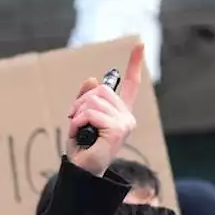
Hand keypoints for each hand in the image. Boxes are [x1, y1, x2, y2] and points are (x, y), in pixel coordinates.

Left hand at [67, 43, 144, 176]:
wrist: (81, 170)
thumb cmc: (81, 147)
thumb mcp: (79, 118)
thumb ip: (85, 100)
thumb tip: (92, 79)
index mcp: (120, 112)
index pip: (130, 84)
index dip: (134, 63)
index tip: (139, 44)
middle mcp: (127, 116)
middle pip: (101, 90)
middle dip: (81, 103)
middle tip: (76, 121)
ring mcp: (125, 123)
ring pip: (94, 101)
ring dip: (78, 114)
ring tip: (78, 130)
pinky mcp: (118, 130)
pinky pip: (91, 113)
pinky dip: (78, 122)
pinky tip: (79, 134)